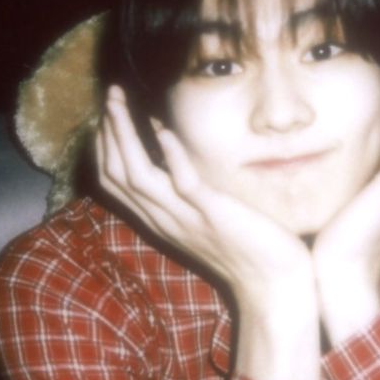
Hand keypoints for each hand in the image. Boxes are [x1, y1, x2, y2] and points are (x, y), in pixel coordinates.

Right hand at [96, 86, 320, 379]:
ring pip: (138, 175)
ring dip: (125, 135)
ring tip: (120, 103)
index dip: (106, 145)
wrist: (273, 284)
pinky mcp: (213, 215)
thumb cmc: (245, 246)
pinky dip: (170, 155)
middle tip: (110, 96)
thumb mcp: (202, 214)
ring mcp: (186, 218)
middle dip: (109, 132)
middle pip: (117, 174)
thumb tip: (166, 143)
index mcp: (160, 220)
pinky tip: (163, 131)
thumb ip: (181, 186)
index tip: (109, 113)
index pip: (116, 182)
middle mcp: (165, 220)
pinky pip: (183, 183)